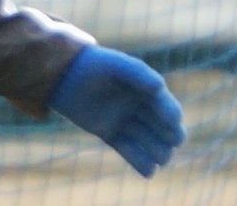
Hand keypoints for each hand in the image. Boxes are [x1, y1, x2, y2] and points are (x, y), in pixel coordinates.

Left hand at [47, 46, 185, 176]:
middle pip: (163, 128)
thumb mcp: (117, 65)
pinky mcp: (109, 133)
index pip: (167, 107)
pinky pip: (129, 151)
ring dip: (159, 152)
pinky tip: (149, 171)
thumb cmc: (94, 64)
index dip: (172, 115)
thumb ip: (139, 74)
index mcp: (146, 89)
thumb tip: (160, 88)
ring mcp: (124, 121)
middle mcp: (138, 107)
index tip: (173, 123)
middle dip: (170, 138)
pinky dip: (141, 163)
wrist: (63, 74)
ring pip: (149, 142)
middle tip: (170, 145)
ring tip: (161, 159)